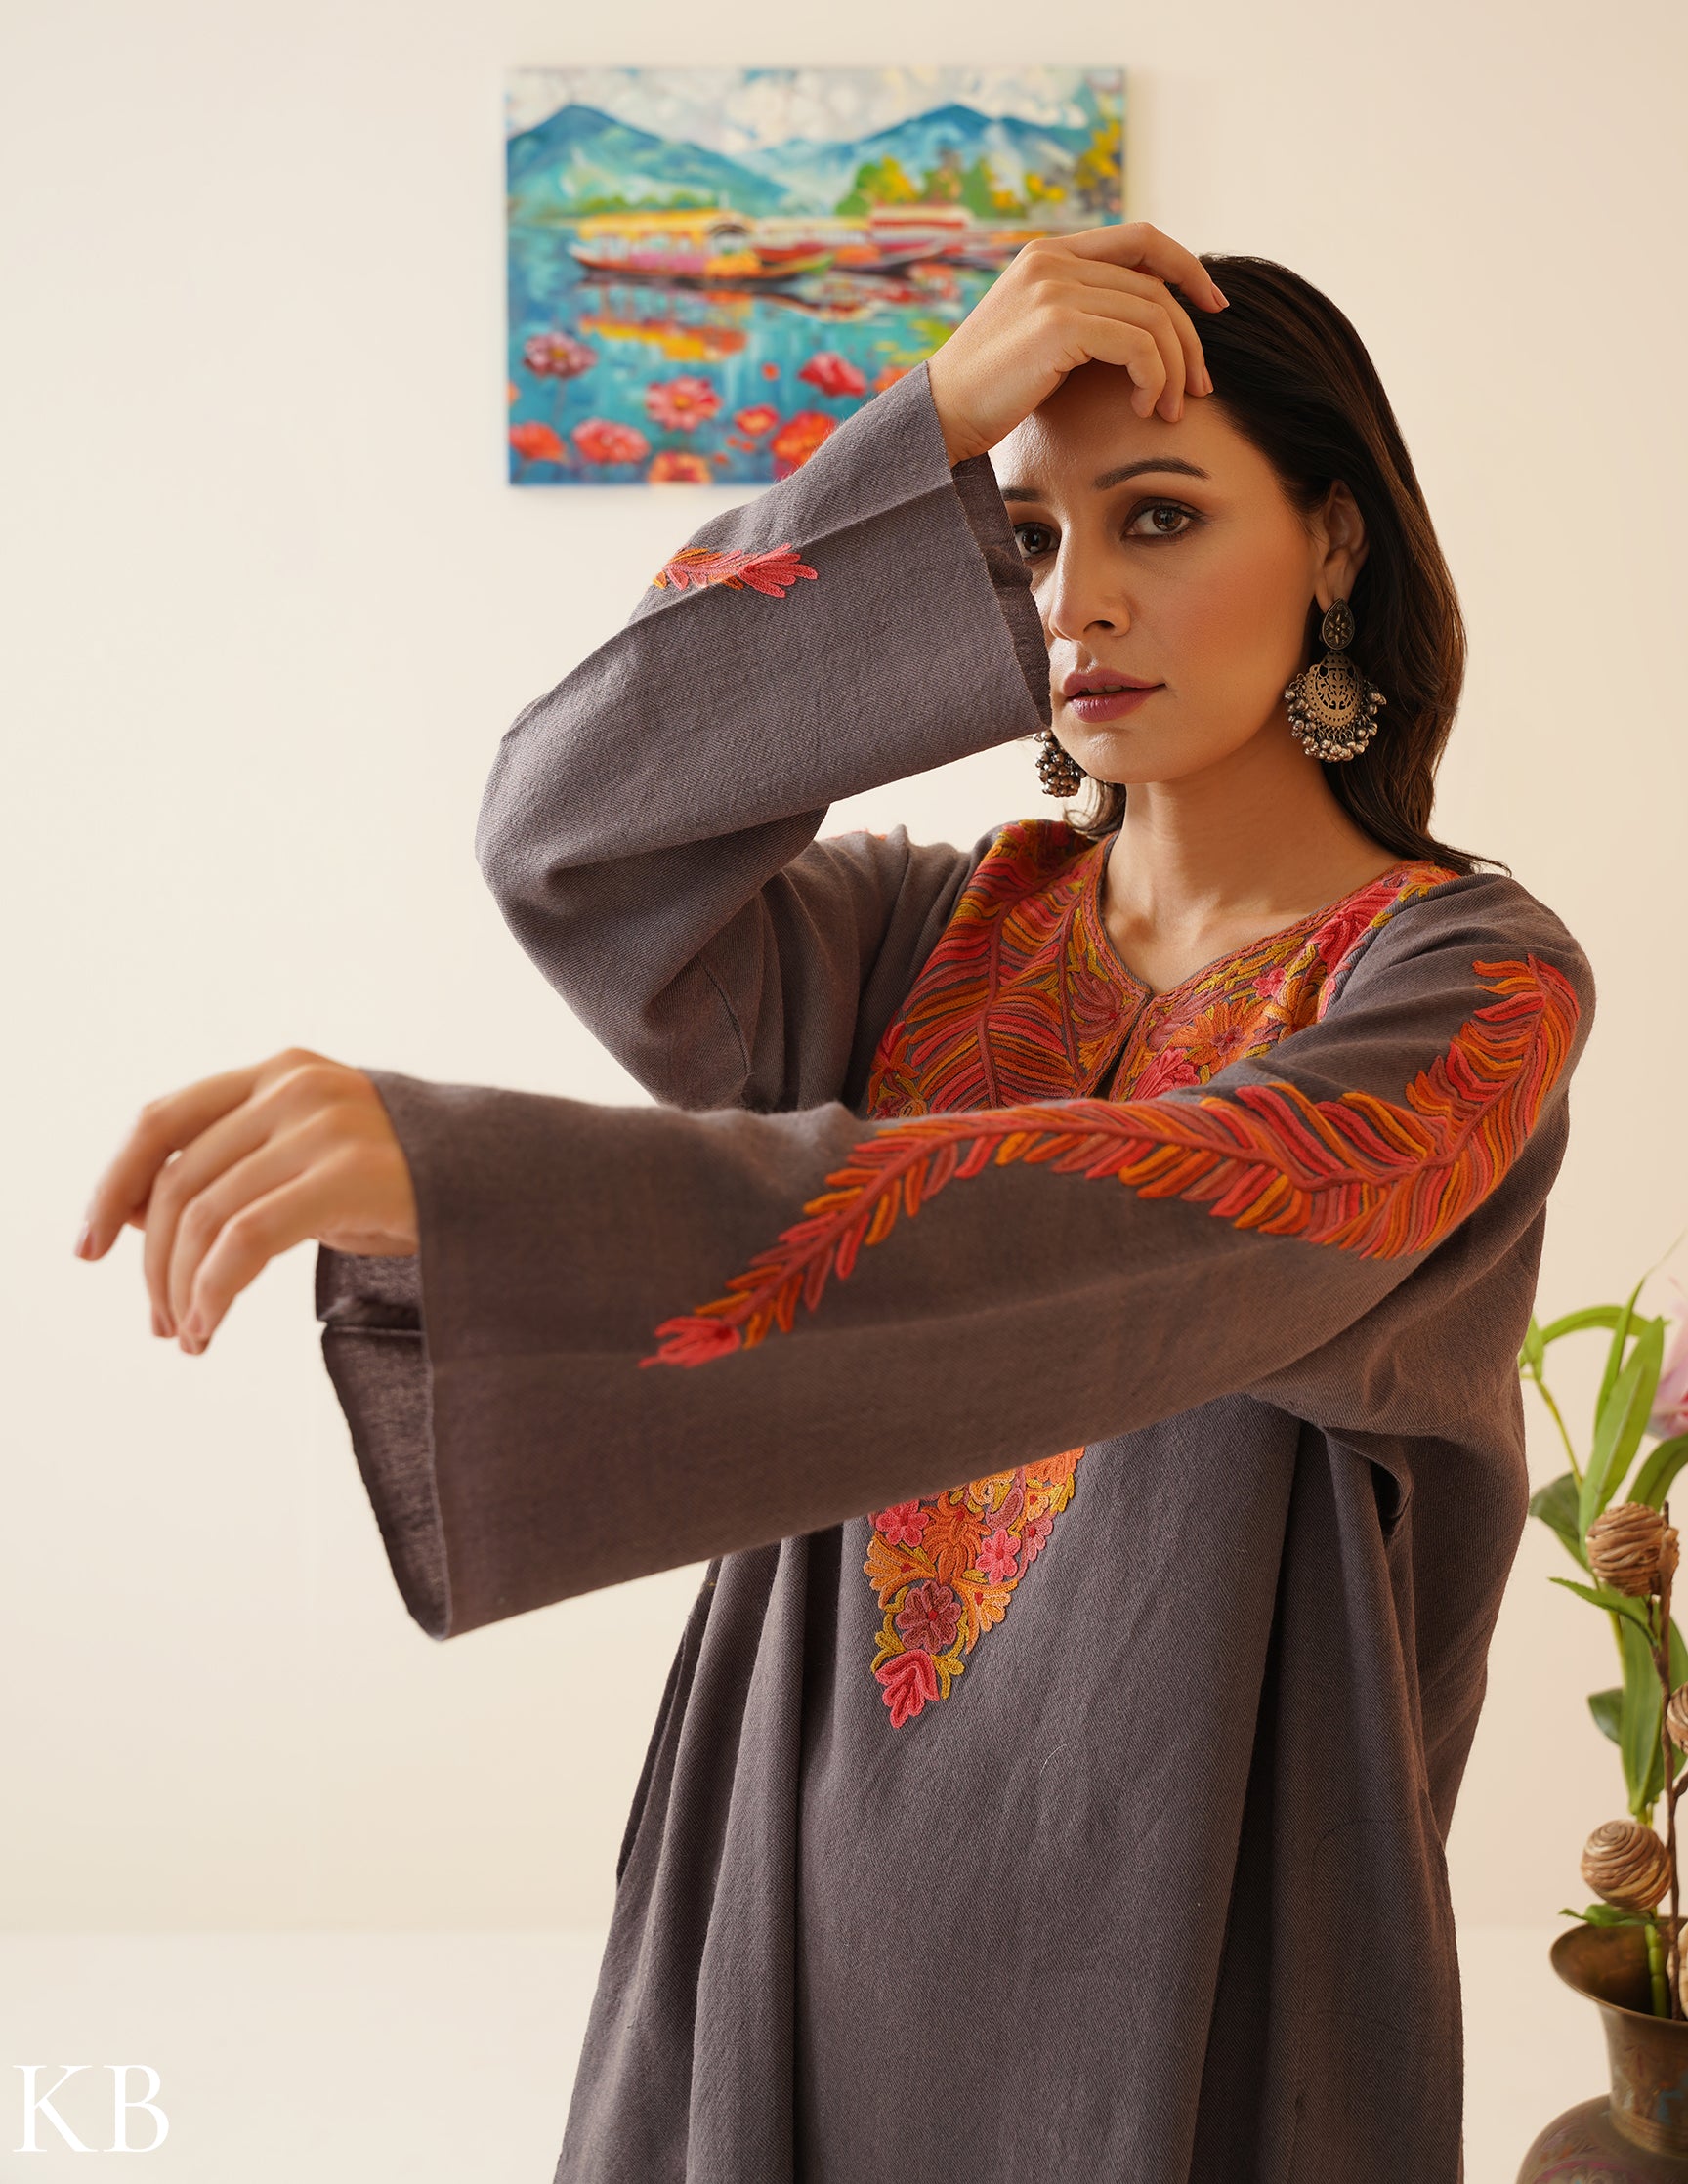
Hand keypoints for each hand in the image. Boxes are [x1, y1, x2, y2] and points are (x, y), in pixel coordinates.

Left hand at [74, 1049, 418, 1353]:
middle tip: (159, 1322)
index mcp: (282, 1071)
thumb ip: (241, 1167)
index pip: (161, 1120)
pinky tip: (212, 1326)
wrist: (519, 1186)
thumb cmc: (414, 1183)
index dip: (110, 1183)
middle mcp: (296, 1087)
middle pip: (177, 1181)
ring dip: (180, 1289)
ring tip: (190, 1334)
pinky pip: (245, 1239)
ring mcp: (326, 1125)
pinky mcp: (352, 1173)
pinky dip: (212, 1291)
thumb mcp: (317, 1160)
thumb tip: (133, 1219)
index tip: (88, 1249)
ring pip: (204, 1216)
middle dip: (151, 1263)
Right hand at [924, 220, 1229, 465]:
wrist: (938, 417)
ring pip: (1153, 316)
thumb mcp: (1039, 337)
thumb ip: (1083, 313)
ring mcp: (1054, 287)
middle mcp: (1053, 259)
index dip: (1187, 268)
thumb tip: (1147, 325)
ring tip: (1169, 410)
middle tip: (1198, 387)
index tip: (1214, 305)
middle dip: (1189, 338)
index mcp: (1050, 252)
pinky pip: (1138, 345)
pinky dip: (1153, 379)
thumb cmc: (990, 392)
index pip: (1142, 239)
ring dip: (1173, 368)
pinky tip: (1144, 407)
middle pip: (1156, 284)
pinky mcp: (1058, 325)